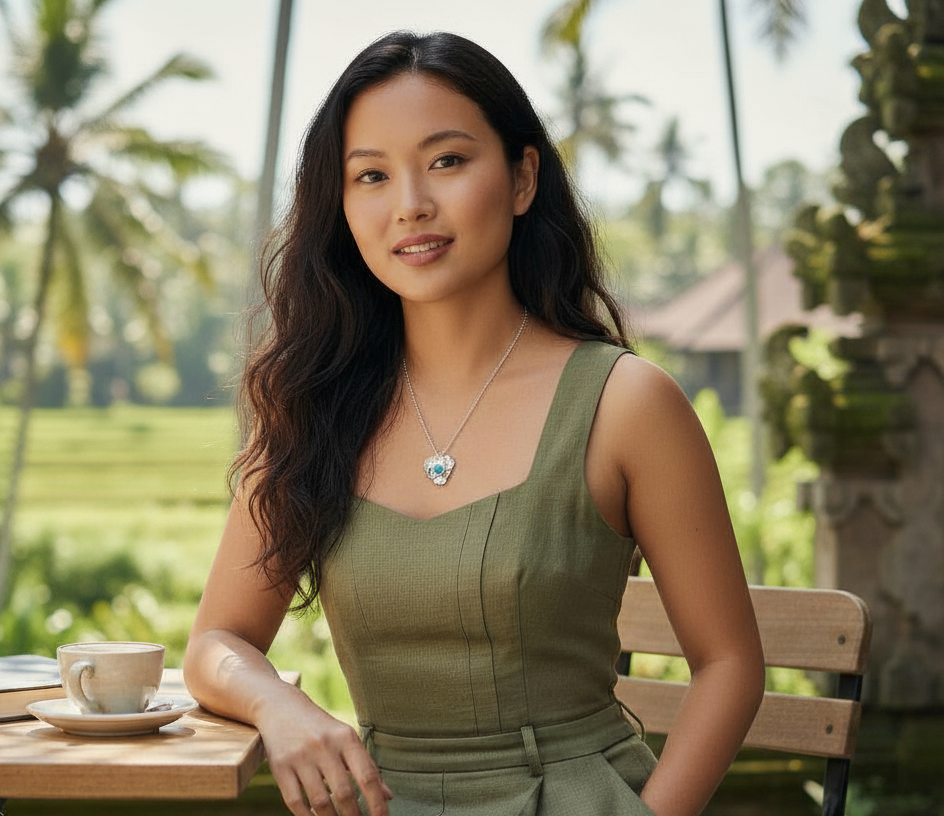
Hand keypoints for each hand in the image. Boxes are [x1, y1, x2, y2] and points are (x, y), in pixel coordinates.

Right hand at [255, 685, 392, 815]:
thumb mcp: (346, 738)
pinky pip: (295, 801)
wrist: (281, 707)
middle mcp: (324, 746)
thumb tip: (388, 796)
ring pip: (320, 801)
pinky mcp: (279, 767)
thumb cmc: (321, 728)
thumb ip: (366, 766)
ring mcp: (300, 757)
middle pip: (344, 793)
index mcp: (346, 737)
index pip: (367, 776)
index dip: (377, 803)